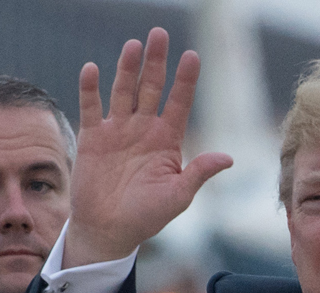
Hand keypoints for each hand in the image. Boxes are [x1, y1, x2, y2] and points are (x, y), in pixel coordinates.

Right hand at [64, 27, 231, 266]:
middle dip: (156, 62)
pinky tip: (93, 69)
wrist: (109, 231)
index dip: (185, 80)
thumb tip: (228, 158)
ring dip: (127, 69)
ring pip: (123, 91)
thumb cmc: (146, 216)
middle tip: (160, 34)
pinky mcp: (92, 137)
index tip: (192, 56)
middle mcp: (143, 128)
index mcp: (167, 139)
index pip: (179, 102)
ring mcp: (117, 130)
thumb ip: (198, 174)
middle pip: (151, 88)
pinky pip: (91, 108)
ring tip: (134, 46)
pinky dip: (91, 89)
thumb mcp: (177, 197)